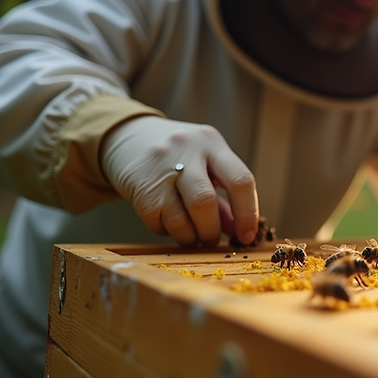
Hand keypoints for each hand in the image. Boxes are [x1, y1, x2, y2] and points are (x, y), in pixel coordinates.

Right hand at [100, 116, 257, 246]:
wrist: (129, 137)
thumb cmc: (179, 155)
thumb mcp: (206, 163)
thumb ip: (224, 195)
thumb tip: (238, 232)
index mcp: (212, 143)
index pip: (240, 180)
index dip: (248, 214)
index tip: (246, 236)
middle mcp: (186, 151)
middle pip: (205, 202)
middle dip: (211, 230)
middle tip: (212, 241)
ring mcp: (159, 168)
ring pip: (179, 219)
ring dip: (190, 237)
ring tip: (192, 237)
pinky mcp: (139, 187)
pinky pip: (158, 223)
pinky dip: (168, 232)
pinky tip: (170, 224)